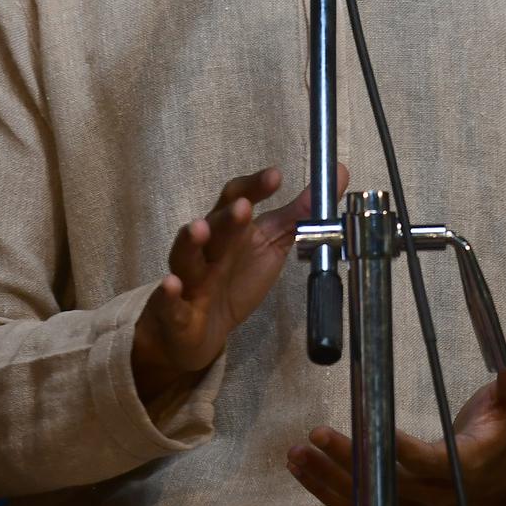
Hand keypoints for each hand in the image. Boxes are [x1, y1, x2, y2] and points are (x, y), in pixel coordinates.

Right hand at [132, 164, 347, 400]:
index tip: (276, 176)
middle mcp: (207, 249)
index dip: (254, 186)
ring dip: (191, 242)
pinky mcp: (177, 314)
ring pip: (186, 257)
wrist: (196, 332)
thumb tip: (337, 173)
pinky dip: (168, 295)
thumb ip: (300, 213)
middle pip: (214, 225)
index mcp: (230, 230)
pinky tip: (171, 285)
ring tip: (198, 229)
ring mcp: (189, 280)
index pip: (236, 198)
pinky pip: (169, 304)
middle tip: (244, 207)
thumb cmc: (235, 279)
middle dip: (228, 216)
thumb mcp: (270, 244)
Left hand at [287, 339, 505, 505]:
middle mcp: (436, 489)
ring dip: (328, 480)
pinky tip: (301, 466)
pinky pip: (358, 503)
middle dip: (350, 461)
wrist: (501, 474)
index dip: (403, 450)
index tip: (376, 429)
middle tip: (317, 435)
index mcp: (465, 463)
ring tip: (298, 452)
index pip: (429, 461)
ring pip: (367, 499)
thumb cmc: (503, 429)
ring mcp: (414, 501)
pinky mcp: (397, 503)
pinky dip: (325, 488)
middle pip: (388, 483)